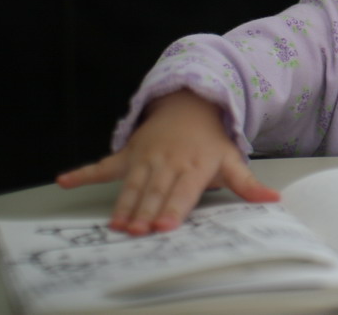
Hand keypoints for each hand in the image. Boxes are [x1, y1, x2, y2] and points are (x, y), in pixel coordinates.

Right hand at [56, 89, 279, 234]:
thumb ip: (247, 184)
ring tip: (115, 225)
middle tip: (136, 233)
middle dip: (146, 213)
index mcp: (194, 166)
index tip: (164, 227)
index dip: (173, 209)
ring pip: (133, 184)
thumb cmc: (211, 141)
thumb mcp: (232, 159)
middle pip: (156, 192)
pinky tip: (65, 180)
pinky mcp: (128, 153)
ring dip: (123, 204)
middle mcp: (168, 162)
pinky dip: (83, 172)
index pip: (183, 192)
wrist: (191, 104)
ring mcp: (145, 156)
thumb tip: (273, 199)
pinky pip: (104, 164)